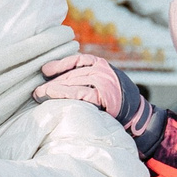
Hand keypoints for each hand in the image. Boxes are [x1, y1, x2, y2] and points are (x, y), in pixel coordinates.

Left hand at [37, 54, 164, 142]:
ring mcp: (105, 83)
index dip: (60, 64)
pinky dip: (66, 94)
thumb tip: (60, 80)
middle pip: (72, 73)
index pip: (78, 59)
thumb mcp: (106, 83)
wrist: (139, 117)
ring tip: (40, 94)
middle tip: (37, 90)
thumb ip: (88, 78)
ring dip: (55, 88)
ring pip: (74, 82)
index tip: (45, 70)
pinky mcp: (106, 97)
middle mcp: (104, 71)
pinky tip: (54, 97)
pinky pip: (81, 94)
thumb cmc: (117, 102)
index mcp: (103, 65)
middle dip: (53, 81)